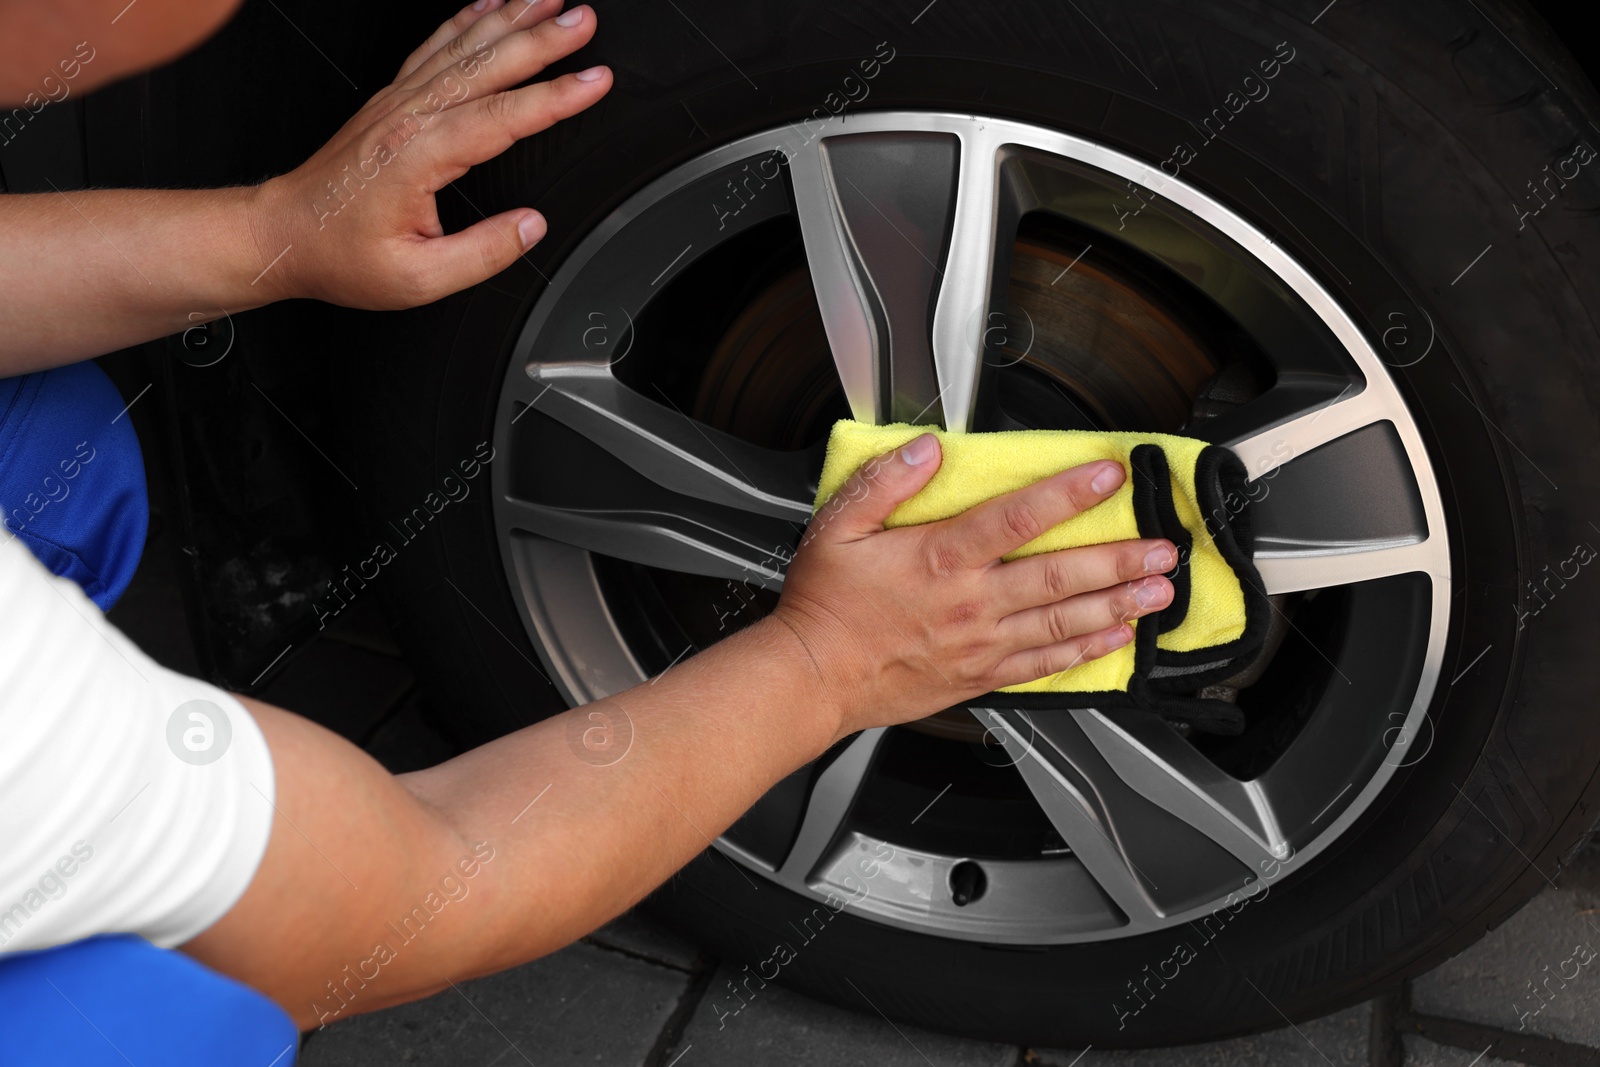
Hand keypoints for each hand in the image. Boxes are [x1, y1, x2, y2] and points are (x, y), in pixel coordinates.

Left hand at [250, 0, 609, 309]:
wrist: (283, 234)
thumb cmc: (341, 255)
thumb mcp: (418, 278)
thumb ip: (482, 253)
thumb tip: (530, 226)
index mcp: (418, 156)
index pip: (502, 117)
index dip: (555, 98)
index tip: (594, 81)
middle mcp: (409, 116)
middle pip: (488, 65)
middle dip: (543, 39)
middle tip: (585, 20)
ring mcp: (398, 101)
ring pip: (465, 46)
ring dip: (513, 18)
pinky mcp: (392, 99)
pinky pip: (436, 46)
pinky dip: (467, 18)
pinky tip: (490, 4)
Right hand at [771, 434, 1176, 739]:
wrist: (813, 678)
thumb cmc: (825, 606)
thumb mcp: (837, 528)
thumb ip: (884, 483)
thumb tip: (927, 449)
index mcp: (940, 558)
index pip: (1016, 518)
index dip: (1067, 494)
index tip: (1107, 476)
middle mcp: (971, 602)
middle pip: (1059, 576)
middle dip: (1118, 559)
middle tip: (1164, 548)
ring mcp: (981, 643)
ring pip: (1063, 621)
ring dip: (1117, 605)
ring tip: (1159, 593)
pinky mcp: (981, 675)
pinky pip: (1044, 663)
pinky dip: (1084, 650)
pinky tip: (1115, 638)